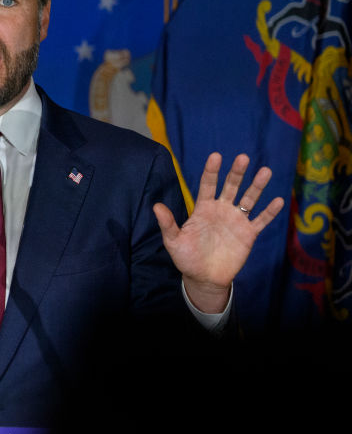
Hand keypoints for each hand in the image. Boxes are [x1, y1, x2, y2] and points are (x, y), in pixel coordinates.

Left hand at [153, 152, 284, 313]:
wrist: (204, 277)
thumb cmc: (186, 257)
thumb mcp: (173, 241)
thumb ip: (167, 224)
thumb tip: (156, 206)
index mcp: (203, 208)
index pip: (208, 185)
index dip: (211, 171)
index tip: (216, 156)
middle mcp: (221, 210)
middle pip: (231, 187)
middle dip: (237, 173)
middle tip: (243, 158)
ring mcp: (236, 220)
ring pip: (249, 199)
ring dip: (257, 186)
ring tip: (265, 171)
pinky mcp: (248, 234)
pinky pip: (261, 220)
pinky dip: (269, 212)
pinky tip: (278, 200)